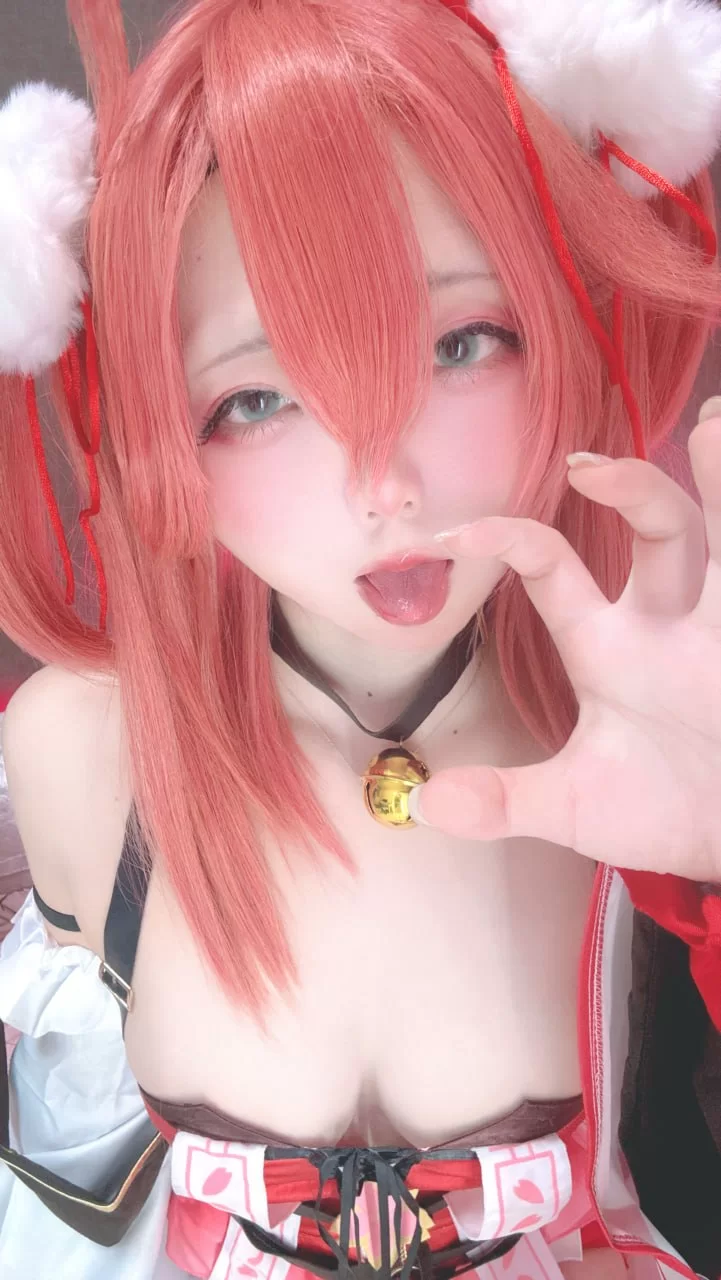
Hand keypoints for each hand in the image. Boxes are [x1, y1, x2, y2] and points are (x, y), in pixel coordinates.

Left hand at [413, 401, 720, 880]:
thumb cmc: (656, 811)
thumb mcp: (573, 808)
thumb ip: (503, 802)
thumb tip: (423, 802)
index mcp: (608, 648)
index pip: (552, 570)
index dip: (507, 540)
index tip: (453, 532)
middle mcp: (667, 624)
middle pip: (659, 531)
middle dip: (634, 491)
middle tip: (592, 470)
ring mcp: (720, 635)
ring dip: (720, 485)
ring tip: (716, 425)